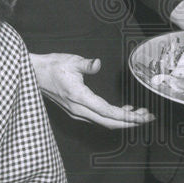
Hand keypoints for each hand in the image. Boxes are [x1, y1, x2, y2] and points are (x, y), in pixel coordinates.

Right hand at [30, 52, 153, 128]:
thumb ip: (86, 65)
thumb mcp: (71, 61)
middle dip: (131, 121)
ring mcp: (77, 112)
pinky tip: (125, 110)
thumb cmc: (53, 66)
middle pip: (110, 121)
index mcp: (79, 97)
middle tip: (149, 117)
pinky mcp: (77, 111)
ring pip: (105, 122)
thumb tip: (98, 63)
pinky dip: (114, 117)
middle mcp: (79, 109)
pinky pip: (99, 118)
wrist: (35, 75)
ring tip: (141, 113)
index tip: (141, 116)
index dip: (126, 116)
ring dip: (123, 120)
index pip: (107, 111)